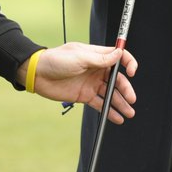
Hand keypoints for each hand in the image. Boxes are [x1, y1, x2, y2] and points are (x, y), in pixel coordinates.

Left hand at [16, 43, 137, 122]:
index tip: (132, 72)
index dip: (129, 64)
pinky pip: (100, 104)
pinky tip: (117, 118)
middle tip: (131, 100)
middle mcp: (97, 70)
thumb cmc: (57, 60)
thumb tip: (119, 54)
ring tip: (129, 113)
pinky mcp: (85, 96)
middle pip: (117, 80)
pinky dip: (109, 111)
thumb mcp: (80, 57)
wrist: (38, 74)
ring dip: (121, 103)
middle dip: (126, 89)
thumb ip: (100, 59)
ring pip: (111, 94)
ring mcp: (91, 84)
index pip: (119, 58)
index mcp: (97, 56)